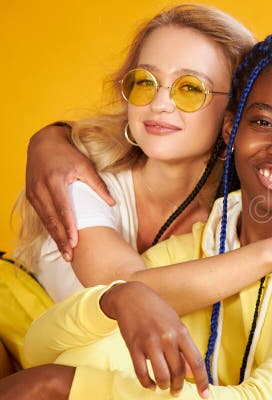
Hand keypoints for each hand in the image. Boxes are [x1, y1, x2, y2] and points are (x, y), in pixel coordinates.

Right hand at [25, 123, 113, 260]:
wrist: (42, 143)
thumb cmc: (67, 154)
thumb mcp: (85, 165)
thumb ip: (98, 185)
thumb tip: (113, 203)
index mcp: (54, 181)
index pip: (63, 209)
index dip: (69, 227)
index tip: (76, 242)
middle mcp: (40, 189)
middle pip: (51, 219)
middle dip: (61, 239)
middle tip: (70, 256)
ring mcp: (33, 193)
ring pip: (45, 220)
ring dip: (55, 238)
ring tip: (65, 253)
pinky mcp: (31, 195)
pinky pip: (42, 216)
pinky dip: (50, 229)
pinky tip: (58, 240)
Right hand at [100, 281, 207, 398]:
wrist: (132, 297)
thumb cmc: (157, 312)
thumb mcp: (176, 325)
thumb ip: (183, 349)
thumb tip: (189, 373)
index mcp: (182, 333)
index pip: (196, 362)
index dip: (202, 381)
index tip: (205, 396)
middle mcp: (168, 338)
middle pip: (178, 372)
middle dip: (178, 387)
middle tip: (176, 392)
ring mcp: (150, 343)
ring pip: (161, 375)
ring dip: (164, 386)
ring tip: (164, 387)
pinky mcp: (133, 347)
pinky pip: (141, 372)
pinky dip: (147, 383)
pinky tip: (150, 385)